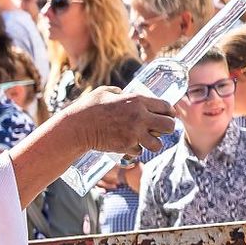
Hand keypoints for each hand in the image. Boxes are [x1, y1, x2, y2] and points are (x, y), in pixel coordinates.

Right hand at [53, 87, 175, 166]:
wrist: (76, 127)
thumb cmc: (87, 108)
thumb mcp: (104, 92)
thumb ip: (119, 93)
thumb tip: (124, 95)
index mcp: (137, 100)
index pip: (166, 107)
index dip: (170, 112)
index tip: (168, 115)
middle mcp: (139, 117)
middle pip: (169, 126)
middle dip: (166, 128)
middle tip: (159, 129)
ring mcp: (134, 133)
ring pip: (158, 144)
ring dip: (153, 143)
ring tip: (145, 140)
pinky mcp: (126, 146)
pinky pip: (139, 151)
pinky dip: (135, 149)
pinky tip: (127, 144)